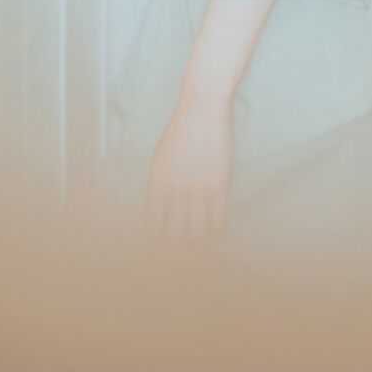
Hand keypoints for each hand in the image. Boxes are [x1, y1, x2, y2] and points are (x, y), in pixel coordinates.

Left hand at [146, 90, 234, 243]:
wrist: (202, 110)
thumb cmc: (180, 132)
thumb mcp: (161, 158)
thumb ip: (161, 185)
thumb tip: (161, 210)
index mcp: (156, 184)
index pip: (153, 223)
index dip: (157, 240)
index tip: (161, 251)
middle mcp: (175, 190)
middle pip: (174, 232)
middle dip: (177, 249)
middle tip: (181, 261)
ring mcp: (197, 188)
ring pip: (197, 229)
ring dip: (198, 244)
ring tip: (200, 254)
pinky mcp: (218, 185)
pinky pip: (217, 218)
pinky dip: (216, 230)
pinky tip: (216, 236)